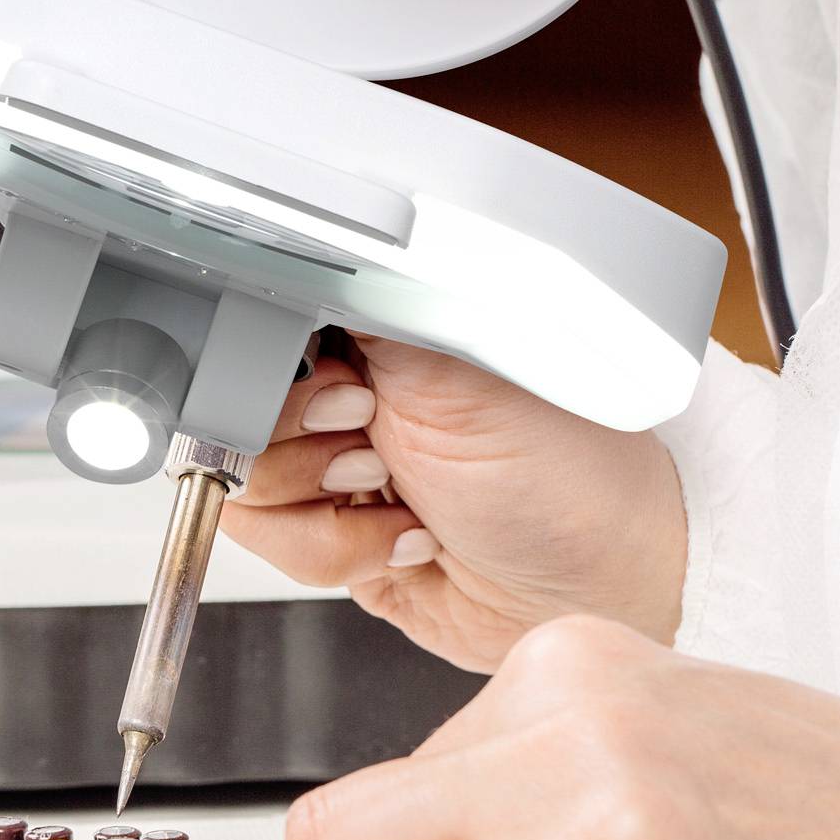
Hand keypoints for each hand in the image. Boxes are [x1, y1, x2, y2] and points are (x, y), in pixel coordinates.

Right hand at [223, 338, 686, 671]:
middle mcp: (349, 387)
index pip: (262, 318)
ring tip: (395, 494)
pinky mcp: (334, 536)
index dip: (272, 361)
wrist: (607, 582)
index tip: (336, 389)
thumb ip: (362, 305)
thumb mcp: (459, 363)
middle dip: (294, 440)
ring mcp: (336, 465)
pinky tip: (406, 540)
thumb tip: (287, 257)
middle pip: (231, 403)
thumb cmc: (573, 465)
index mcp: (376, 322)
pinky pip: (273, 543)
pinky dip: (334, 551)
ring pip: (243, 480)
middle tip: (371, 443)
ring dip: (319, 503)